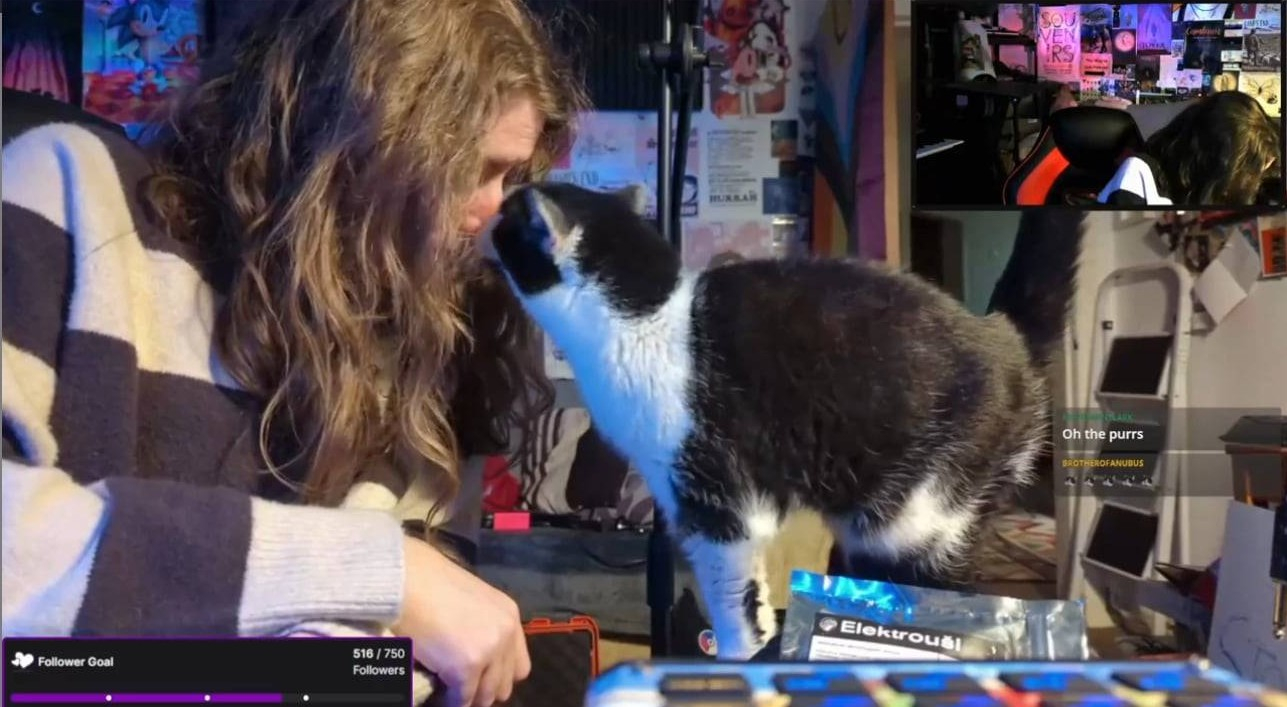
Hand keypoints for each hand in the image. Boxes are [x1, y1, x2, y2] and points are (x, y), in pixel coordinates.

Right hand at [392, 537, 529, 706]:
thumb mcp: (471, 603)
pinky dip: (450, 701)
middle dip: (483, 690)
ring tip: (449, 693)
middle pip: (505, 684)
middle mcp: (506, 633)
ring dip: (468, 697)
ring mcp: (489, 650)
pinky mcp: (467, 666)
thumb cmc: (429, 585)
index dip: (498, 678)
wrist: (407, 578)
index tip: (479, 682)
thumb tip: (478, 662)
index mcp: (509, 616)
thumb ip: (483, 628)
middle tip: (461, 689)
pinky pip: (461, 699)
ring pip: (486, 696)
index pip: (518, 666)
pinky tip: (439, 696)